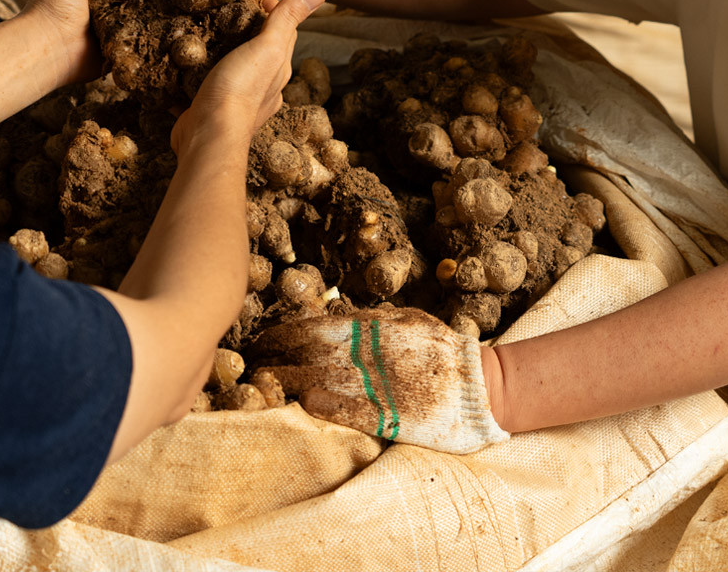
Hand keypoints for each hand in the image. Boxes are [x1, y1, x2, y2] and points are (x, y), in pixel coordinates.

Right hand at [170, 0, 324, 156]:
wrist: (208, 135)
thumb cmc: (240, 90)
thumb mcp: (268, 47)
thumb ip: (288, 19)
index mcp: (279, 68)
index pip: (285, 32)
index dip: (274, 10)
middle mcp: (263, 85)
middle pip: (261, 49)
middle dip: (249, 27)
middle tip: (229, 7)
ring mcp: (238, 98)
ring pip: (234, 66)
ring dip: (224, 48)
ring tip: (207, 28)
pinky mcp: (211, 107)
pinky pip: (208, 84)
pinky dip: (202, 71)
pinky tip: (189, 62)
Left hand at [251, 307, 509, 453]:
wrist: (478, 388)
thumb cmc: (443, 350)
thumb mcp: (409, 321)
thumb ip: (375, 318)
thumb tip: (339, 313)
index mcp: (371, 329)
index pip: (314, 327)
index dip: (283, 332)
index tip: (262, 337)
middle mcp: (367, 354)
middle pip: (307, 353)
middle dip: (274, 355)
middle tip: (249, 359)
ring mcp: (375, 384)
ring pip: (317, 379)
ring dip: (285, 380)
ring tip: (261, 381)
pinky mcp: (385, 414)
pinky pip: (346, 409)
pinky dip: (322, 404)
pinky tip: (301, 402)